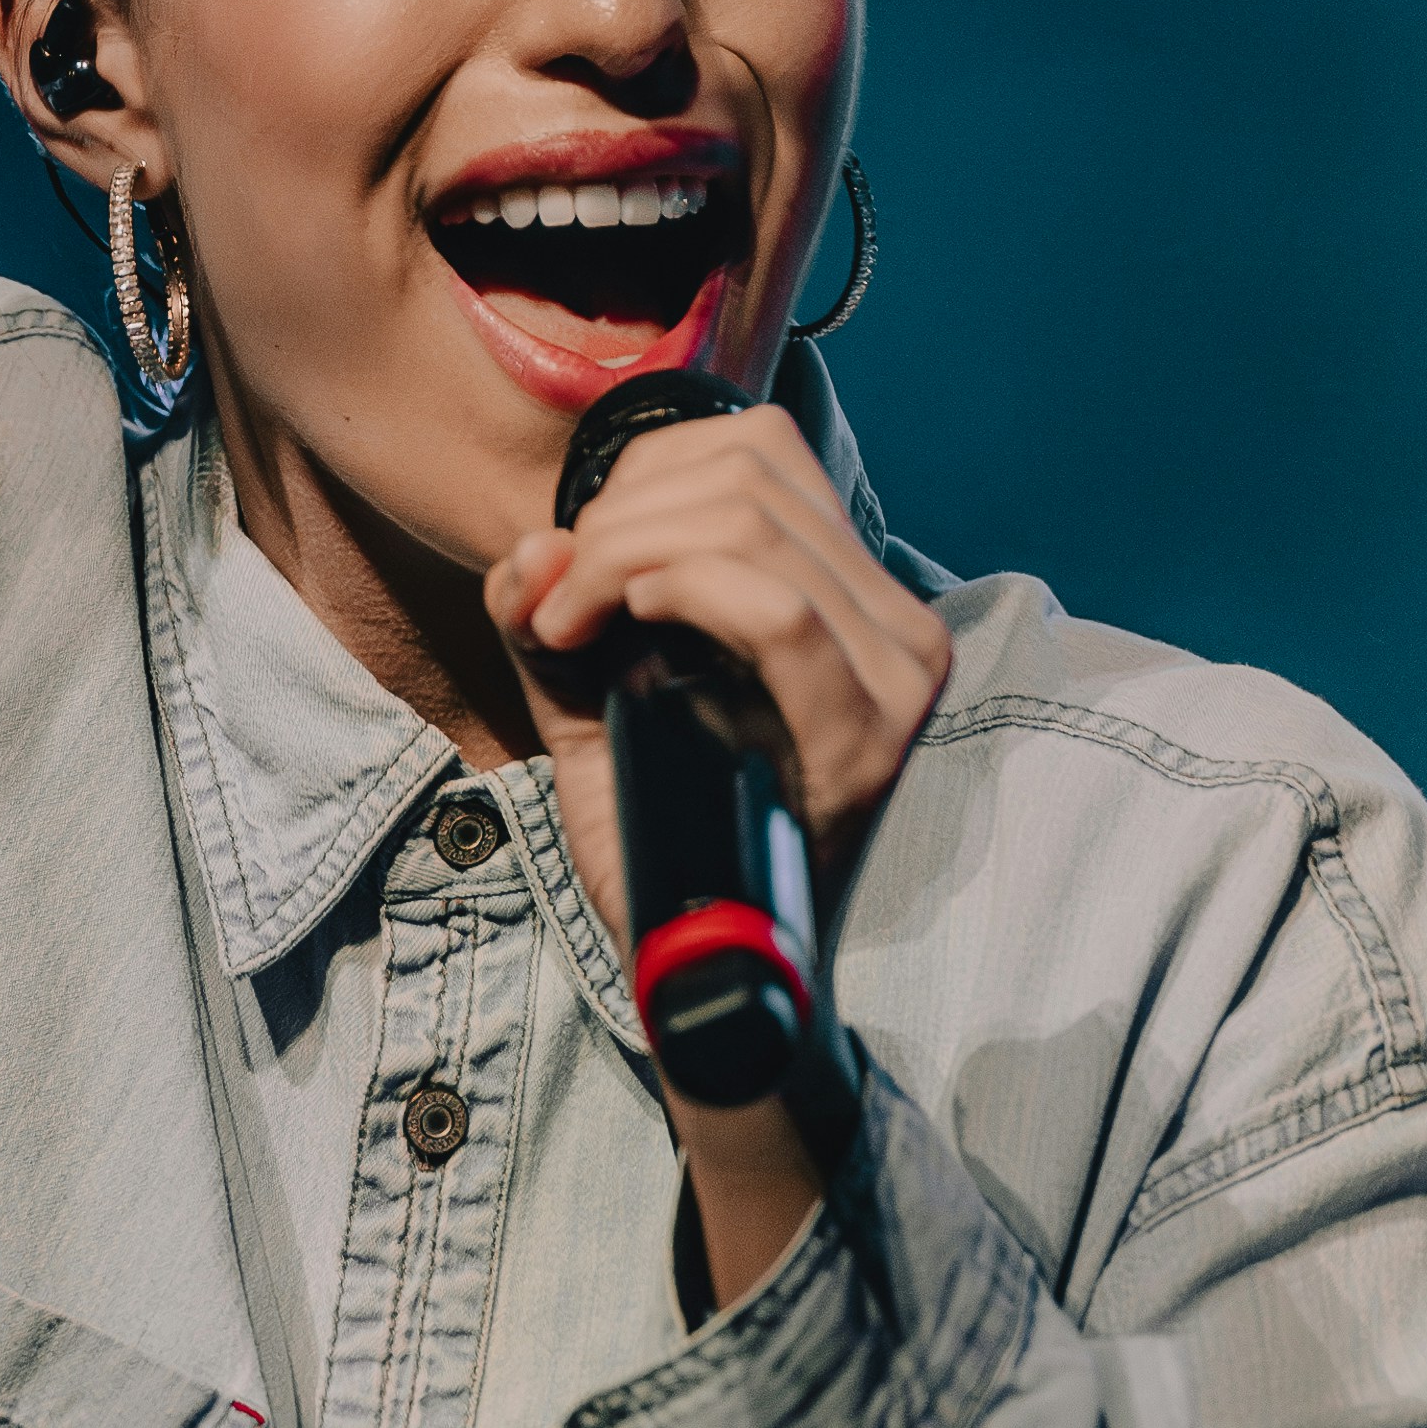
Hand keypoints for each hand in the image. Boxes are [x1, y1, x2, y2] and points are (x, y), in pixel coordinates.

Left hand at [482, 395, 952, 947]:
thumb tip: (531, 546)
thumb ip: (551, 615)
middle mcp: (894, 624)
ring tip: (573, 626)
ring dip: (625, 553)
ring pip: (752, 528)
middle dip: (618, 520)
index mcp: (848, 596)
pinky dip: (679, 588)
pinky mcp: (866, 734)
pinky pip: (776, 610)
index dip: (643, 478)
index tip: (575, 562)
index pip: (758, 453)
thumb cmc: (662, 833)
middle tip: (560, 607)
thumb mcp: (590, 700)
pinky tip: (622, 623)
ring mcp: (895, 677)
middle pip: (746, 478)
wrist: (711, 973)